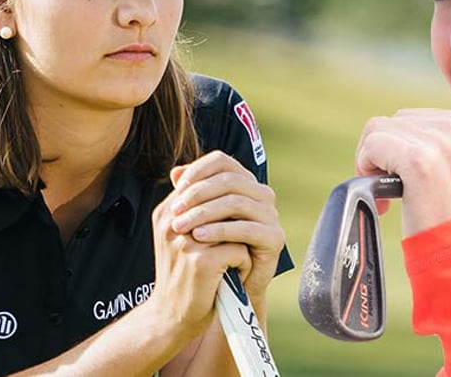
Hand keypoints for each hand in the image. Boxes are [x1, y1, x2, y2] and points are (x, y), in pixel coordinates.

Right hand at [150, 171, 251, 337]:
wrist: (171, 317)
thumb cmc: (184, 275)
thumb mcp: (181, 236)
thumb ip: (196, 208)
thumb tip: (220, 176)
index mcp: (167, 212)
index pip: (205, 183)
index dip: (229, 198)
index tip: (238, 217)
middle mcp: (172, 222)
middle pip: (223, 199)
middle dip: (239, 218)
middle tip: (243, 238)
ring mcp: (185, 241)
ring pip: (234, 224)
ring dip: (242, 240)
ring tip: (240, 254)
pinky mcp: (200, 261)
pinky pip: (239, 249)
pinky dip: (243, 263)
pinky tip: (234, 274)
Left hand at [167, 151, 284, 303]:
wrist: (223, 289)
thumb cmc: (208, 250)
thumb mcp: (195, 219)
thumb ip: (190, 194)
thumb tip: (175, 172)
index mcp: (244, 183)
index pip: (222, 162)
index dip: (198, 170)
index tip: (177, 188)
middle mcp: (261, 195)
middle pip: (229, 180)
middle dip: (198, 193)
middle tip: (175, 210)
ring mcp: (271, 215)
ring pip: (236, 202)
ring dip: (204, 212)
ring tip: (181, 226)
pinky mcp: (275, 238)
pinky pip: (246, 228)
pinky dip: (220, 230)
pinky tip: (199, 236)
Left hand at [355, 109, 450, 236]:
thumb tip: (436, 140)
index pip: (419, 119)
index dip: (407, 148)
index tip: (409, 178)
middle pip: (397, 122)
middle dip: (388, 154)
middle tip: (393, 189)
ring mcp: (440, 141)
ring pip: (380, 130)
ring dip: (375, 162)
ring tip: (388, 194)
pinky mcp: (417, 159)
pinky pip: (373, 145)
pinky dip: (366, 169)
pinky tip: (384, 197)